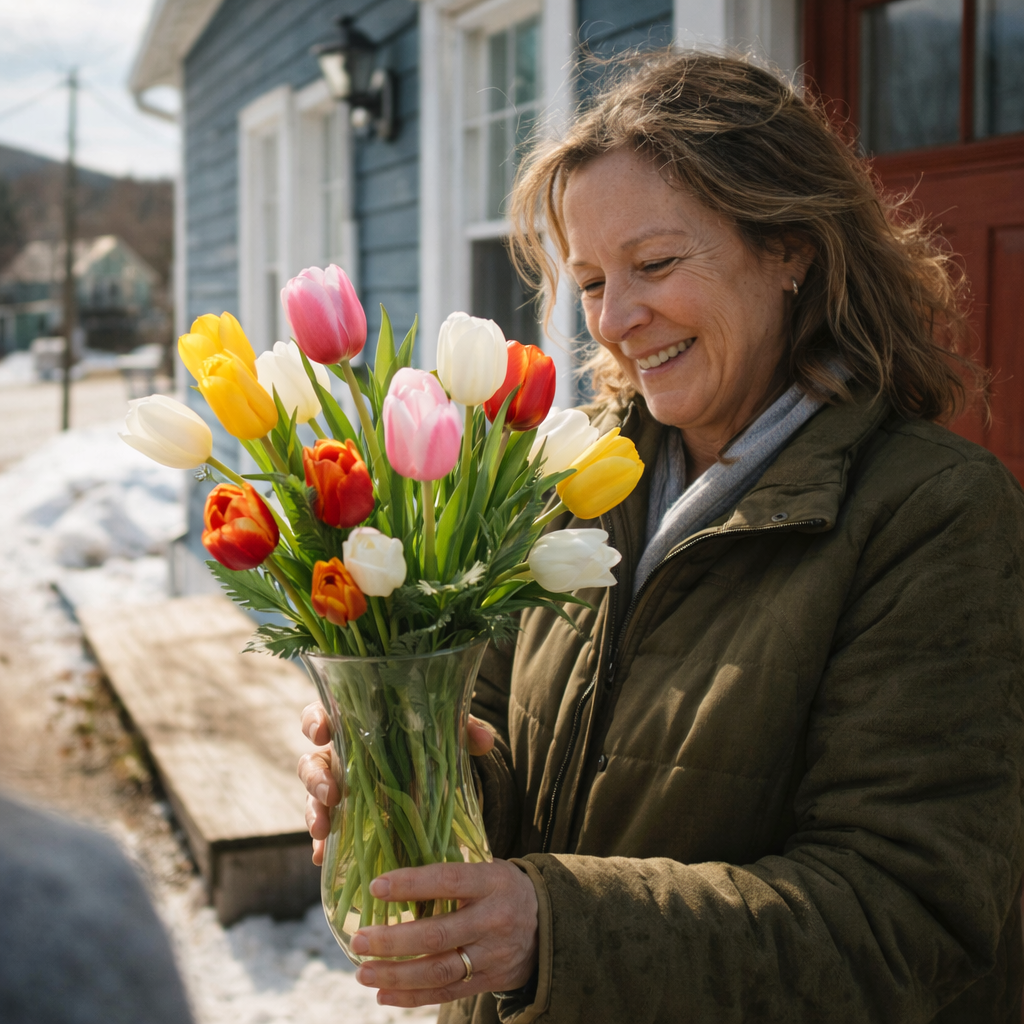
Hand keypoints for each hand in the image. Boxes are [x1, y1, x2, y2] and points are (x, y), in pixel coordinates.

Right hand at [298, 701, 496, 864]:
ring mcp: (339, 790)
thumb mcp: (449, 733)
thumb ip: (465, 730)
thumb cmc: (431, 744)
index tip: (321, 732)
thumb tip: (483, 741)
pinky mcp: (345, 821)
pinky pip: (327, 832)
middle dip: (315, 777)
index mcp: (357, 726)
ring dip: (313, 813)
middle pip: (312, 761)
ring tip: (322, 830)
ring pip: (313, 798)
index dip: (316, 721)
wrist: (436, 780)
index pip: (325, 714)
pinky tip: (325, 856)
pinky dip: (324, 843)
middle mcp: (341, 756)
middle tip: (331, 793)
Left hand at [351, 860, 538, 1005]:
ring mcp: (492, 954)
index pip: (448, 880)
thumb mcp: (488, 868)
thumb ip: (452, 870)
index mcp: (492, 882)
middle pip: (438, 934)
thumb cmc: (501, 888)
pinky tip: (383, 994)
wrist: (548, 924)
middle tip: (359, 940)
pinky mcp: (489, 981)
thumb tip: (395, 867)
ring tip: (363, 972)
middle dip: (393, 941)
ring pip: (439, 970)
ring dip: (396, 974)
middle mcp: (494, 919)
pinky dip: (412, 997)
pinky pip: (446, 993)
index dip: (411, 884)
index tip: (377, 886)